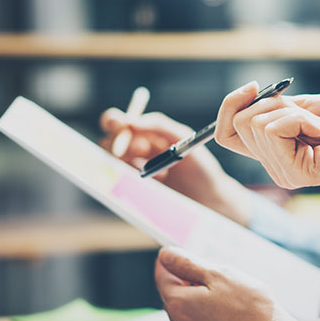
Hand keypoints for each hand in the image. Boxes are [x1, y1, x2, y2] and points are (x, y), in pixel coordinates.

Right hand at [99, 109, 251, 225]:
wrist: (209, 199)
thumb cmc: (201, 167)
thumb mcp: (183, 139)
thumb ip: (160, 125)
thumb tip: (132, 121)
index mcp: (149, 134)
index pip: (121, 122)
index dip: (114, 121)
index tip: (119, 125)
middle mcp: (138, 151)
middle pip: (110, 142)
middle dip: (119, 144)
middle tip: (141, 150)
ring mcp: (135, 172)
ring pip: (115, 161)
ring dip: (133, 162)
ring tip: (163, 170)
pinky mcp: (136, 191)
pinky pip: (123, 180)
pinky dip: (140, 178)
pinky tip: (163, 180)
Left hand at [155, 247, 319, 320]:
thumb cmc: (250, 306)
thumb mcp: (219, 275)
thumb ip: (188, 264)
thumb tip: (166, 255)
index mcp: (180, 304)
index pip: (162, 278)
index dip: (168, 263)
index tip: (172, 254)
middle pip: (174, 295)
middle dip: (186, 280)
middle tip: (208, 270)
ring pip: (187, 310)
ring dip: (198, 297)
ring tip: (225, 291)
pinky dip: (207, 313)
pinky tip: (228, 309)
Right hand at [214, 82, 319, 189]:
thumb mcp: (304, 106)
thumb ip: (273, 109)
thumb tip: (244, 97)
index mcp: (275, 152)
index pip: (226, 135)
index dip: (229, 107)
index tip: (254, 86)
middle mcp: (274, 166)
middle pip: (240, 122)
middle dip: (274, 103)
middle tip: (309, 113)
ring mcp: (283, 172)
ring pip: (255, 123)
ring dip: (291, 111)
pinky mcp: (295, 172)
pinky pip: (273, 130)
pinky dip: (299, 118)